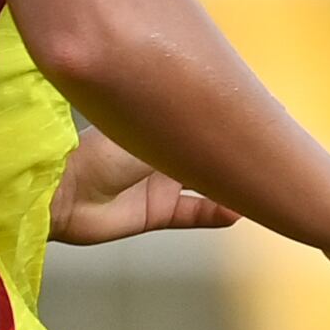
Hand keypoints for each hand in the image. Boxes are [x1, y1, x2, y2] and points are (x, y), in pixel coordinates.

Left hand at [50, 130, 239, 244]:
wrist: (64, 195)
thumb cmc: (101, 153)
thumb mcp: (149, 132)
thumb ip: (185, 130)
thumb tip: (220, 119)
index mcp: (153, 124)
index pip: (194, 119)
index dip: (220, 119)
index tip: (253, 116)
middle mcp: (158, 152)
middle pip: (202, 152)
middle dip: (228, 151)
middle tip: (265, 150)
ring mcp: (158, 184)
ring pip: (204, 184)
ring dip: (227, 184)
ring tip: (258, 182)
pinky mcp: (157, 213)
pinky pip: (194, 213)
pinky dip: (215, 213)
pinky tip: (237, 211)